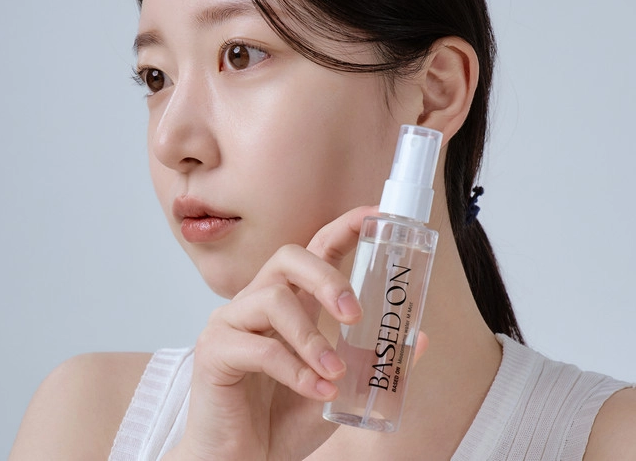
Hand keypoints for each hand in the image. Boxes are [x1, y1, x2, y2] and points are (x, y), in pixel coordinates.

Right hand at [165, 206, 373, 460]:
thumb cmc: (283, 419)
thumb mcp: (340, 386)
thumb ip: (373, 362)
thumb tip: (421, 340)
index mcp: (291, 301)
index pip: (316, 249)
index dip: (343, 227)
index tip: (374, 217)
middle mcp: (258, 301)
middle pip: (289, 257)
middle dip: (327, 277)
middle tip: (355, 314)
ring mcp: (232, 323)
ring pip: (272, 299)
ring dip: (312, 338)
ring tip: (335, 373)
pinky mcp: (214, 352)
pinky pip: (257, 348)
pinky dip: (294, 370)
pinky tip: (316, 390)